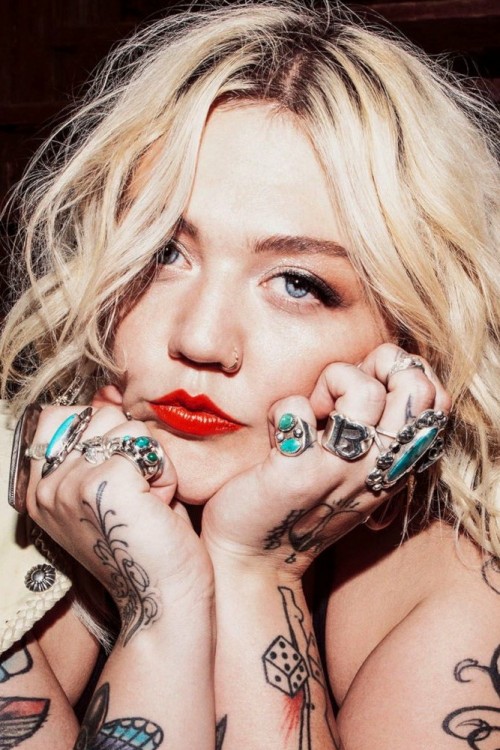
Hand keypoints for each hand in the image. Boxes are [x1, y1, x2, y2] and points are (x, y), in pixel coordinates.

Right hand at [26, 404, 212, 641]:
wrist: (164, 596)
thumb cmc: (145, 542)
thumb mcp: (104, 491)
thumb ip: (91, 449)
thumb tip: (105, 395)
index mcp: (38, 489)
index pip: (58, 416)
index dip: (100, 430)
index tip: (117, 472)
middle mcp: (45, 487)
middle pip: (98, 413)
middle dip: (131, 448)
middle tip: (136, 495)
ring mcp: (68, 485)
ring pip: (125, 426)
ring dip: (149, 461)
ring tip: (146, 502)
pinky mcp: (102, 484)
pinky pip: (147, 447)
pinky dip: (165, 474)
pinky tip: (158, 508)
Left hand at [202, 344, 450, 579]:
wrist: (253, 555)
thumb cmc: (300, 496)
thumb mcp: (353, 463)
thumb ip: (375, 422)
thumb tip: (383, 363)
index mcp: (396, 463)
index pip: (435, 396)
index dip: (401, 370)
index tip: (365, 379)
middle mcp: (381, 468)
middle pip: (416, 386)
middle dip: (375, 365)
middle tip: (340, 391)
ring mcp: (343, 471)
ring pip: (363, 390)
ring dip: (329, 382)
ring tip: (312, 411)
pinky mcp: (300, 474)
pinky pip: (297, 409)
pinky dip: (280, 412)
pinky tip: (277, 438)